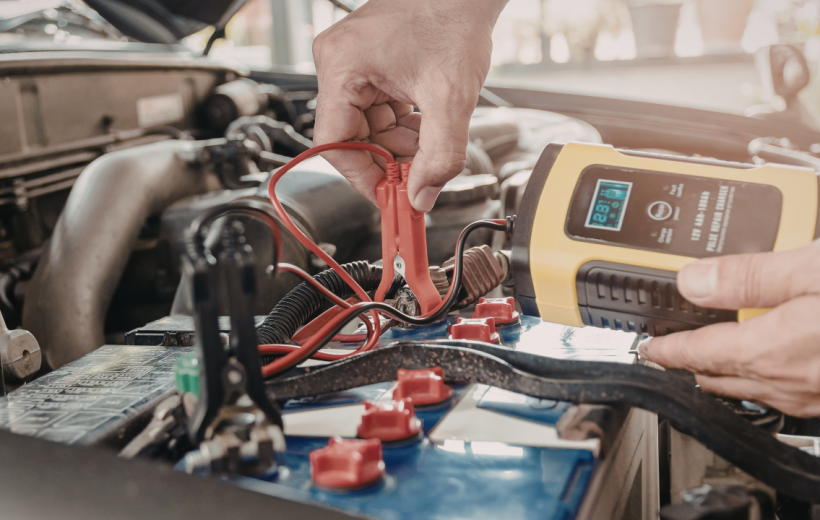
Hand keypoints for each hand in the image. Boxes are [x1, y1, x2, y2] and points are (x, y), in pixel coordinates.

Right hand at [312, 0, 507, 210]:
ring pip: (369, 127)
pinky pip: (380, 111)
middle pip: (353, 137)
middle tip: (416, 181)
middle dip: (388, 161)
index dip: (361, 177)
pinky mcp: (372, 65)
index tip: (386, 198)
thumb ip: (441, 155)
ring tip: (430, 149)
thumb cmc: (453, 15)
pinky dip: (404, 127)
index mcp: (342, 67)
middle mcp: (339, 64)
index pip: (334, 143)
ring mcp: (354, 64)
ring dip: (399, 146)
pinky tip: (427, 129)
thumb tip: (423, 195)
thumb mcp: (450, 97)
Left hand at [639, 240, 819, 416]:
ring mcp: (814, 396)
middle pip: (717, 375)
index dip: (665, 348)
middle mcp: (788, 383)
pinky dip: (762, 373)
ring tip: (708, 352)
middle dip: (689, 361)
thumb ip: (749, 276)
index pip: (696, 353)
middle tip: (668, 348)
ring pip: (750, 388)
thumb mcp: (811, 270)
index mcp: (769, 352)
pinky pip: (783, 391)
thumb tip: (695, 279)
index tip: (646, 346)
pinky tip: (768, 357)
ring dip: (725, 369)